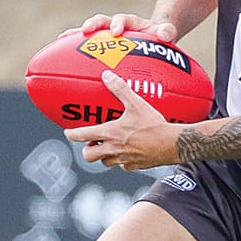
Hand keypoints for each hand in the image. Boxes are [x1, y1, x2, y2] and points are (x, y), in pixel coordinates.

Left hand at [63, 72, 183, 170]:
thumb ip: (120, 89)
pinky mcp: (135, 166)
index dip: (71, 134)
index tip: (68, 133)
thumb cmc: (154, 124)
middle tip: (92, 142)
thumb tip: (107, 75)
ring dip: (104, 155)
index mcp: (110, 133)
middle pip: (89, 155)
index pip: (82, 136)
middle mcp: (113, 148)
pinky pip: (123, 165)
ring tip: (110, 147)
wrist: (172, 144)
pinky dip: (122, 160)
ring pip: (105, 162)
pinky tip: (129, 153)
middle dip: (87, 150)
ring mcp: (123, 159)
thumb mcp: (137, 104)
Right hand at [69, 13, 180, 43]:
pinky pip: (85, 44)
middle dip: (93, 24)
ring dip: (76, 33)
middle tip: (86, 30)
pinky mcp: (101, 44)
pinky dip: (73, 46)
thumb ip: (167, 31)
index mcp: (130, 22)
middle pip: (101, 20)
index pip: (123, 19)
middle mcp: (115, 25)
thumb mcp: (166, 33)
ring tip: (62, 38)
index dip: (118, 24)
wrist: (153, 38)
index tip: (116, 33)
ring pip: (89, 30)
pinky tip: (61, 53)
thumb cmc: (159, 37)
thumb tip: (165, 34)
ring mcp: (106, 34)